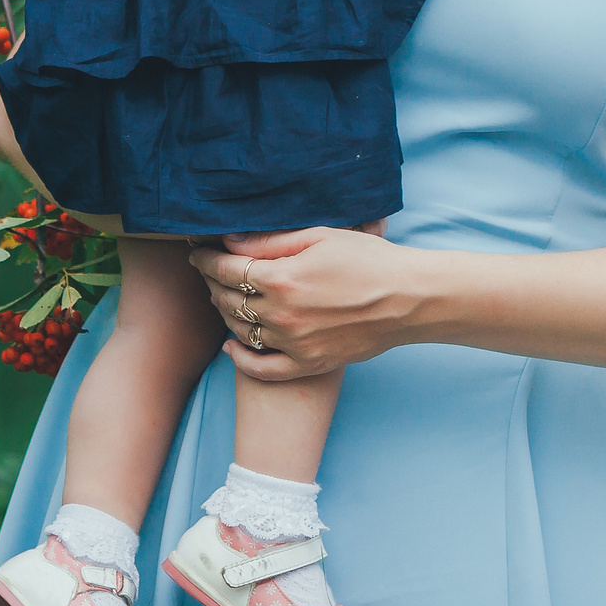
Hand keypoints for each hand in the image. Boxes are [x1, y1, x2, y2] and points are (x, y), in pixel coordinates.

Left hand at [190, 223, 413, 380]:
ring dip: (224, 312)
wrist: (409, 299)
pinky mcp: (308, 364)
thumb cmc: (369, 260)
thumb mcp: (321, 236)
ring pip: (240, 331)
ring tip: (221, 297)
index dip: (206, 259)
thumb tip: (230, 242)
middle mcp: (282, 315)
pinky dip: (241, 360)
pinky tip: (231, 347)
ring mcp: (293, 344)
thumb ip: (271, 241)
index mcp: (283, 278)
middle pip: (228, 299)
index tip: (197, 251)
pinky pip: (262, 369)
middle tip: (208, 270)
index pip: (226, 269)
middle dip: (211, 282)